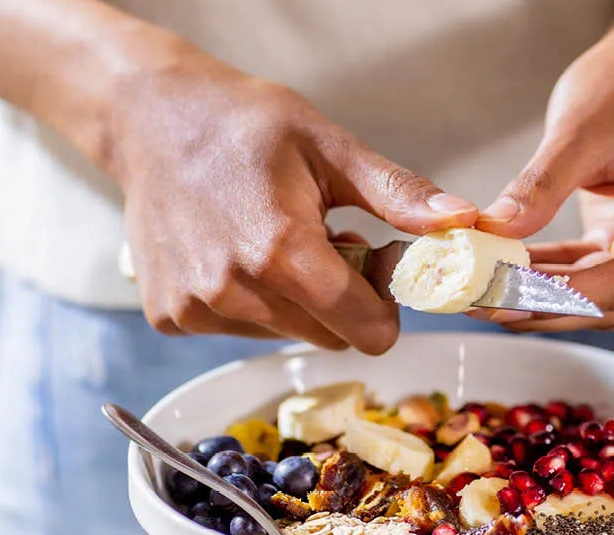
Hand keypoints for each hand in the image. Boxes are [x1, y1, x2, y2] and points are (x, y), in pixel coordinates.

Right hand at [112, 49, 476, 352]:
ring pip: (286, 335)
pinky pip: (240, 331)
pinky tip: (236, 253)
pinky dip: (251, 302)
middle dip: (343, 301)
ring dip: (297, 302)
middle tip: (328, 243)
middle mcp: (233, 291)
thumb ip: (398, 196)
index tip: (376, 266)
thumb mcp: (331, 147)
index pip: (366, 330)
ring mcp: (196, 308)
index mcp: (281, 252)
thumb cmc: (244, 124)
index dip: (385, 306)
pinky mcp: (171, 317)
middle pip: (329, 337)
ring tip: (278, 242)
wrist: (151, 118)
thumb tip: (461, 222)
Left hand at [477, 23, 613, 331]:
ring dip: (541, 298)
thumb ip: (539, 187)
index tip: (501, 297)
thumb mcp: (578, 130)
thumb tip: (494, 232)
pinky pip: (596, 279)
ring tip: (480, 292)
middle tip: (478, 301)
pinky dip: (551, 279)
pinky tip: (504, 274)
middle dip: (543, 305)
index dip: (559, 296)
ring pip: (604, 300)